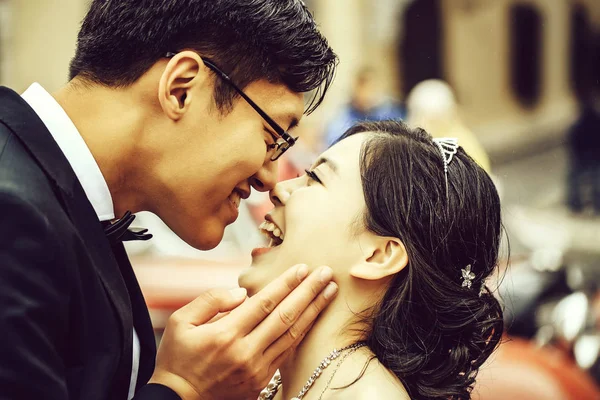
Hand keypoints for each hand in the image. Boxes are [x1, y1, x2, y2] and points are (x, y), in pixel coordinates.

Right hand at [149, 264, 337, 399]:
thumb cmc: (177, 356)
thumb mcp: (180, 321)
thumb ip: (210, 300)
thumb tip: (241, 293)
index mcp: (225, 334)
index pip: (264, 302)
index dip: (286, 283)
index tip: (302, 268)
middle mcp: (245, 352)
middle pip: (286, 316)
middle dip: (309, 292)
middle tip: (326, 273)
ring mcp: (256, 369)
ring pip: (293, 335)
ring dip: (314, 311)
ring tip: (329, 292)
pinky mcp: (261, 381)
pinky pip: (287, 352)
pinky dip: (302, 333)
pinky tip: (313, 317)